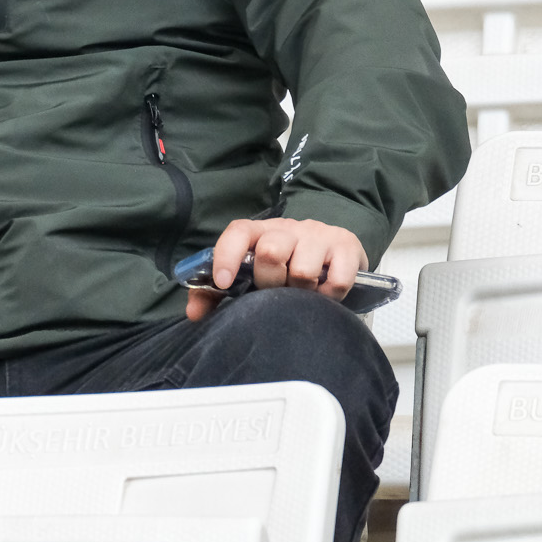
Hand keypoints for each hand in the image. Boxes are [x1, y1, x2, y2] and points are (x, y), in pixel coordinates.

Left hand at [185, 217, 367, 321]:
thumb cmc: (288, 267)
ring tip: (304, 294)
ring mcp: (318, 234)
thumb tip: (195, 313)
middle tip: (277, 293)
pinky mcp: (347, 246)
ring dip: (302, 292)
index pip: (237, 232)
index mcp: (259, 232)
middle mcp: (288, 228)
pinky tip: (326, 295)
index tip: (223, 283)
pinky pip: (336, 280)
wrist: (337, 252)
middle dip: (270, 282)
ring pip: (303, 270)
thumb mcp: (255, 274)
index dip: (226, 256)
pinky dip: (330, 296)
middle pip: (270, 252)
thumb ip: (219, 293)